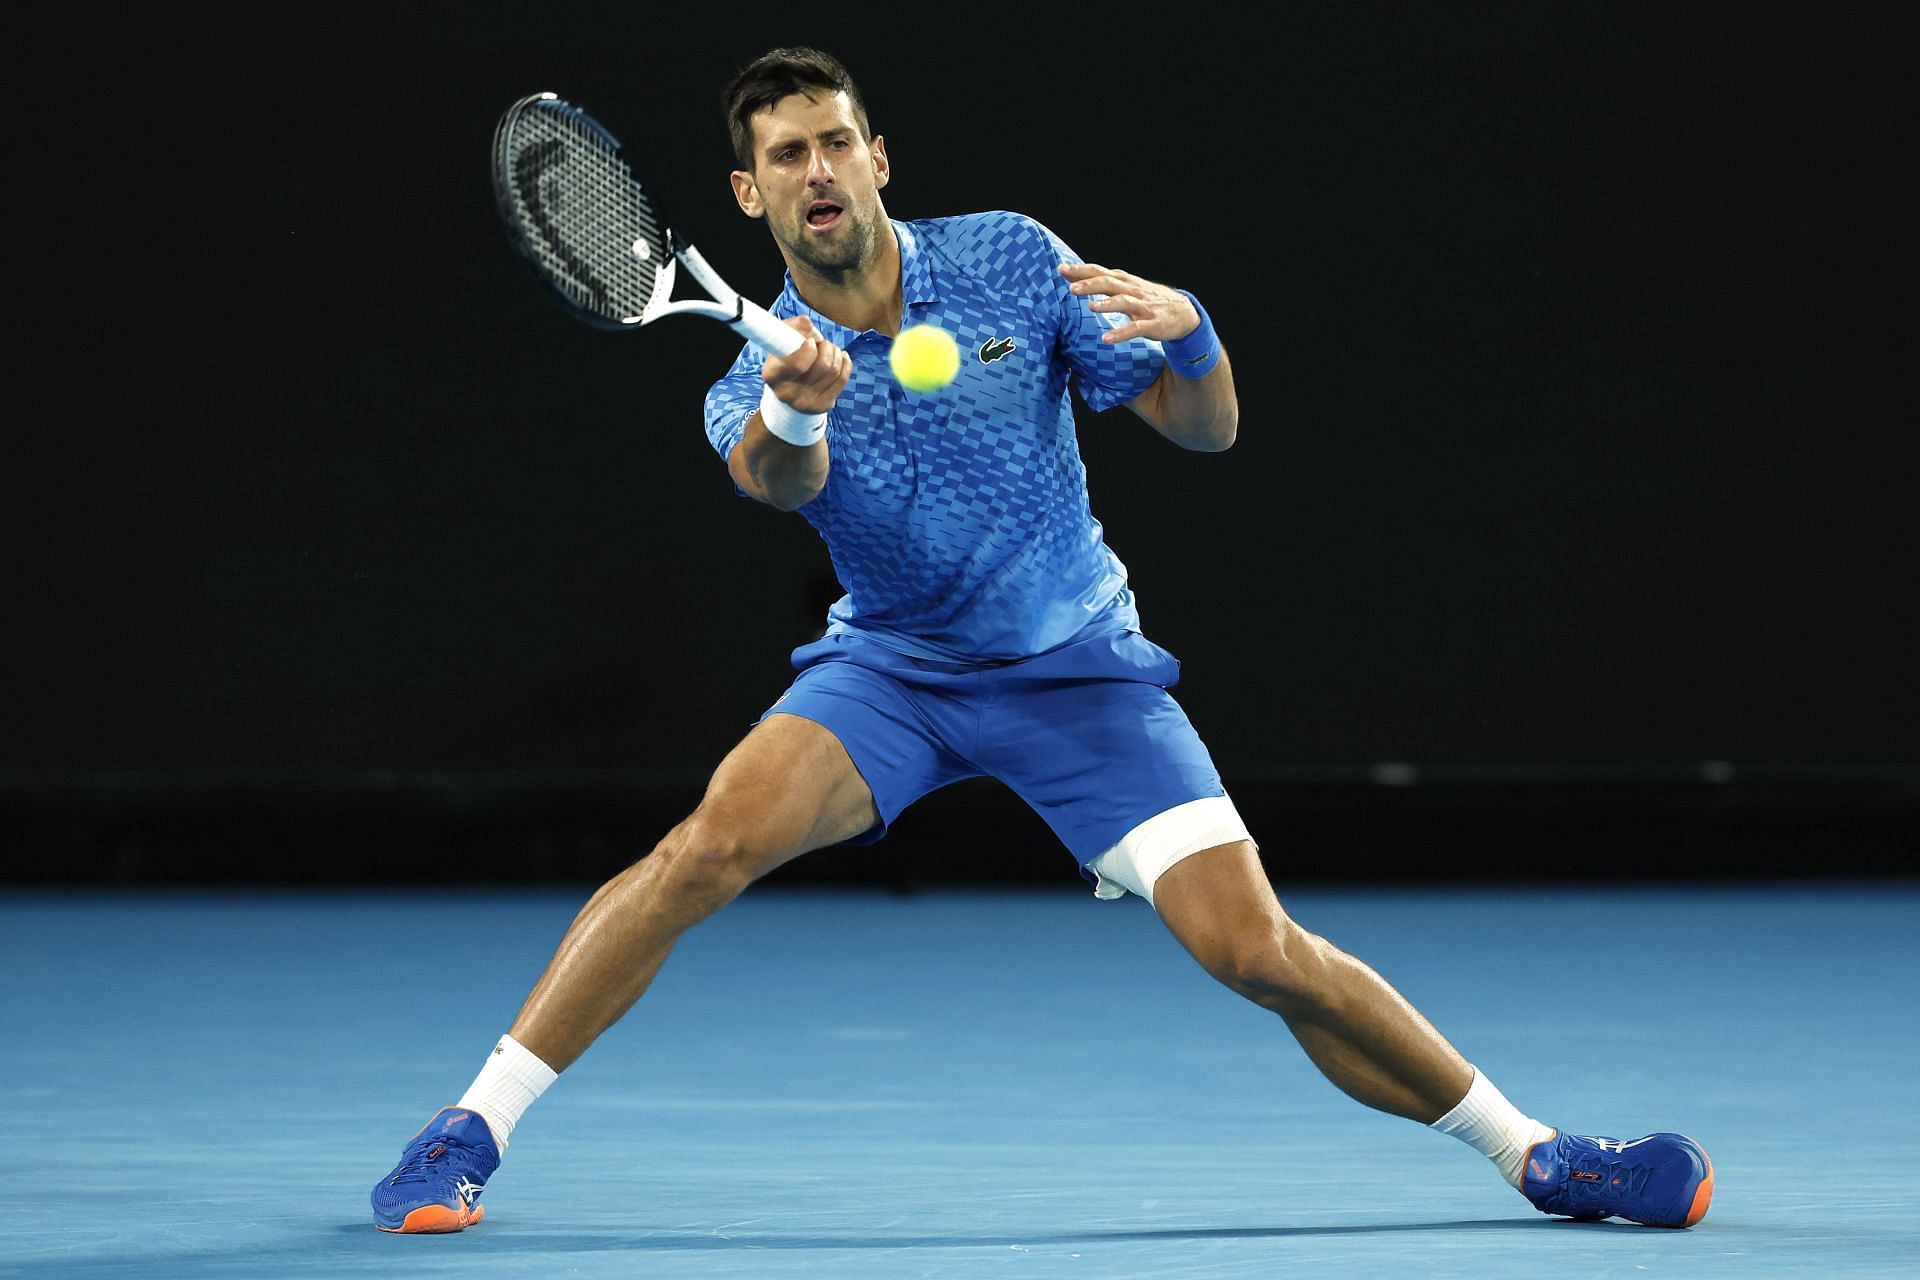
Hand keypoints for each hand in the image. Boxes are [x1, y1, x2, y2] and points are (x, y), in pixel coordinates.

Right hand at [762, 315, 851, 412]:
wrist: (787, 393)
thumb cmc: (784, 360)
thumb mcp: (782, 341)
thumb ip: (793, 327)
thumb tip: (808, 323)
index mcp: (772, 375)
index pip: (798, 364)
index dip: (810, 347)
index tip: (810, 341)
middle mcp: (787, 394)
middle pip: (822, 365)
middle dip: (826, 347)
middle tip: (821, 343)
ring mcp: (806, 403)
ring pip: (834, 371)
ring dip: (835, 353)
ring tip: (829, 349)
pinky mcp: (822, 406)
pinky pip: (842, 380)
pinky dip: (845, 363)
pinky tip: (840, 357)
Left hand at [1058, 262, 1199, 343]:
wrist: (1183, 313)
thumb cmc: (1148, 300)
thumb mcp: (1126, 288)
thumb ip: (1102, 284)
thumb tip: (1072, 278)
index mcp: (1124, 281)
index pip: (1100, 271)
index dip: (1081, 270)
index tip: (1061, 269)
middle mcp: (1133, 290)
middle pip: (1110, 283)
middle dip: (1091, 284)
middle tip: (1071, 287)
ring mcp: (1143, 307)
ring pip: (1124, 302)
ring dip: (1108, 304)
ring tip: (1091, 307)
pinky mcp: (1152, 324)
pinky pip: (1135, 329)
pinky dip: (1121, 333)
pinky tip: (1107, 339)